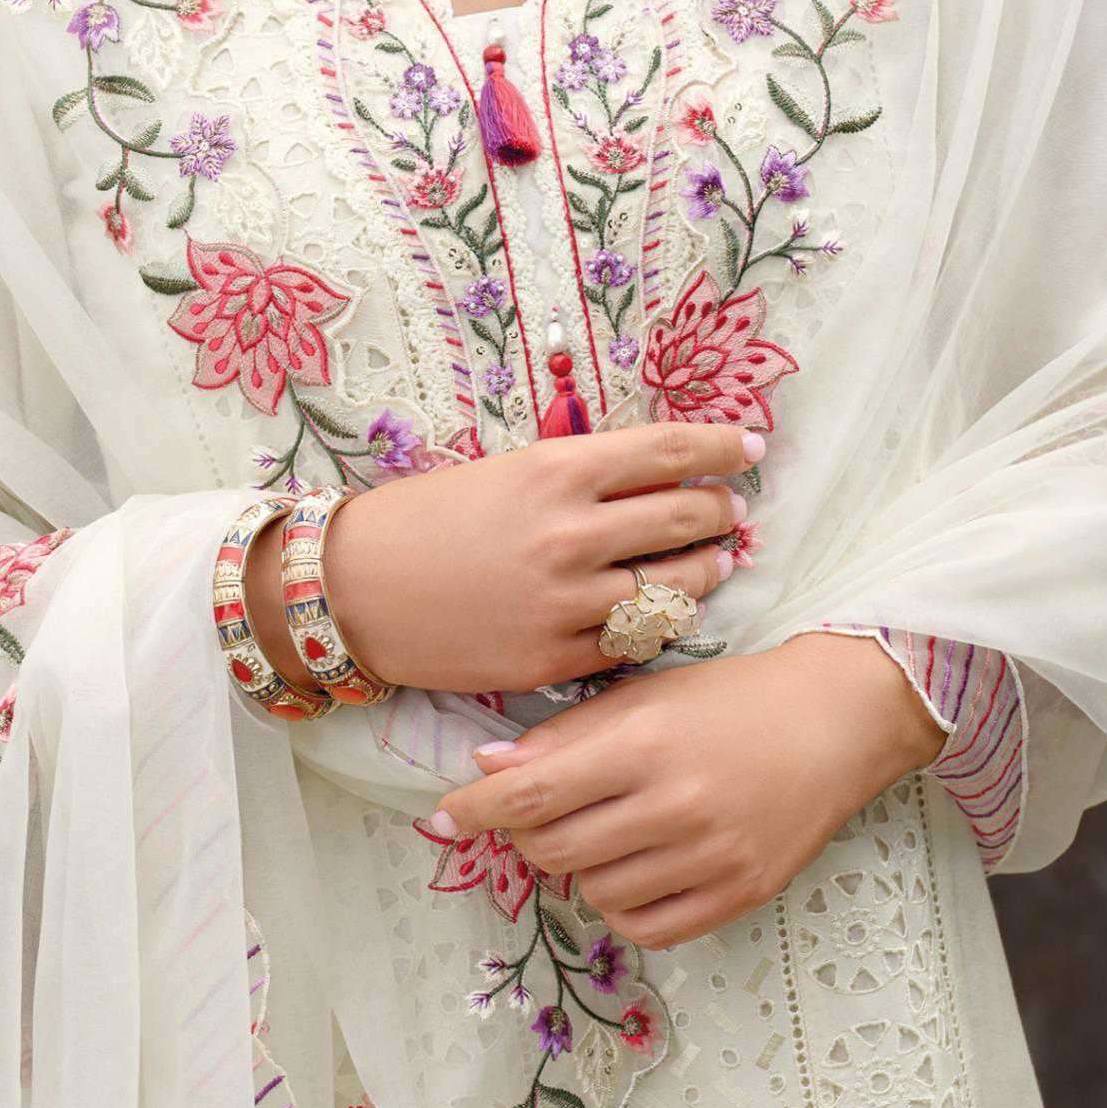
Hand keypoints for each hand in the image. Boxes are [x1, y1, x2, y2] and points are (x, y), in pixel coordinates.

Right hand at [286, 422, 760, 694]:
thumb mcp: (509, 471)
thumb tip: (662, 478)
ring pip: (672, 590)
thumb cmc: (430, 518)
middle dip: (721, 513)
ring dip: (705, 573)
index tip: (750, 448)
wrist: (356, 587)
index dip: (722, 449)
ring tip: (715, 564)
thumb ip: (583, 476)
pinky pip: (631, 644)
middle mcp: (570, 533)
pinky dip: (656, 625)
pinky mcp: (552, 659)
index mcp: (558, 470)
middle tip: (733, 511)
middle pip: (685, 519)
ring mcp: (564, 602)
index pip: (669, 452)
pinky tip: (662, 614)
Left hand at [427, 630, 948, 949]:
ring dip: (578, 867)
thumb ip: (566, 734)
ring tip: (601, 831)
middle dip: (527, 833)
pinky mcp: (739, 895)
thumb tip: (486, 765)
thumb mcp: (646, 697)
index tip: (441, 816)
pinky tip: (633, 867)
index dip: (476, 809)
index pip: (534, 792)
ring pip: (594, 893)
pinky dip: (623, 904)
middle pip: (555, 849)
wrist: (834, 722)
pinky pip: (646, 929)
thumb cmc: (730, 698)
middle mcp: (676, 805)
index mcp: (646, 744)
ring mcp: (710, 858)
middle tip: (538, 812)